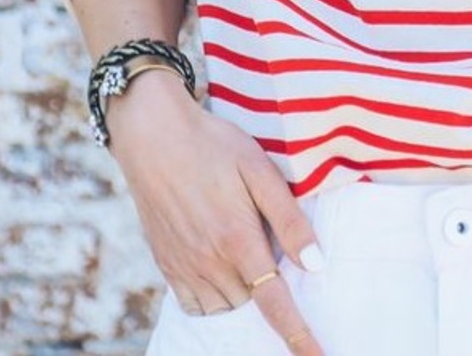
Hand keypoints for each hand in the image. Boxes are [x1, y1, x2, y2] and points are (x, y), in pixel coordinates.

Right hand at [106, 70, 324, 355]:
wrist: (154, 137)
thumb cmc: (215, 147)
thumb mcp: (261, 171)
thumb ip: (289, 220)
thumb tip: (316, 264)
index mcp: (238, 239)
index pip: (274, 301)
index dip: (297, 334)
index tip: (316, 355)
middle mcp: (209, 262)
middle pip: (251, 300)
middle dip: (268, 286)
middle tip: (271, 244)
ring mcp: (183, 266)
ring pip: (224, 304)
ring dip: (242, 290)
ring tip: (246, 249)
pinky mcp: (165, 264)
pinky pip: (194, 302)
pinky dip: (213, 295)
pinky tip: (220, 264)